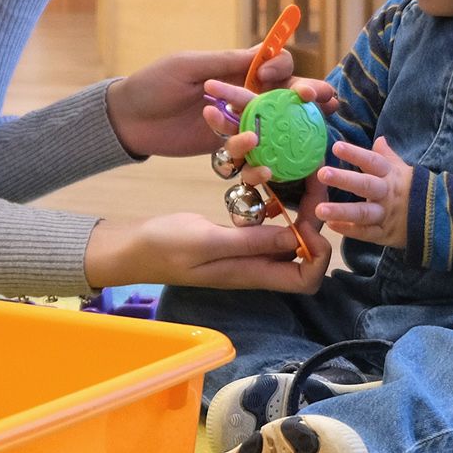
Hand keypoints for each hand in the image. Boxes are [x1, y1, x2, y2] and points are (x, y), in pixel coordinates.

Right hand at [85, 187, 332, 294]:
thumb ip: (251, 242)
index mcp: (253, 273)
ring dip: (298, 207)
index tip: (308, 217)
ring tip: (298, 174)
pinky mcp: (235, 238)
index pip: (308, 279)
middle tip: (312, 180)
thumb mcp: (207, 242)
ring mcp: (246, 253)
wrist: (131, 248)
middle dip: (315, 219)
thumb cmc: (165, 247)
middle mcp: (256, 266)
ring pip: (288, 235)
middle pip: (305, 253)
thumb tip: (298, 239)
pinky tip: (268, 181)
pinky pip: (266, 224)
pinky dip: (274, 204)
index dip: (320, 253)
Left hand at [105, 47, 337, 158]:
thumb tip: (266, 51)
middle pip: (287, 97)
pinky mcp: (226, 147)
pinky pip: (250, 151)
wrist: (127, 120)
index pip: (276, 66)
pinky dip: (258, 157)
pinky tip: (263, 163)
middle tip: (324, 101)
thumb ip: (226, 63)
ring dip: (292, 130)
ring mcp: (238, 123)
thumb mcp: (188, 67)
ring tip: (308, 137)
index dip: (285, 68)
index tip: (275, 74)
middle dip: (310, 97)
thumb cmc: (153, 84)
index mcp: (237, 70)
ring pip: (275, 127)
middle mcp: (244, 95)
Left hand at [316, 137, 413, 248]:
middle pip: (366, 185)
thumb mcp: (403, 171)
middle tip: (322, 174)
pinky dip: (349, 231)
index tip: (335, 146)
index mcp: (391, 175)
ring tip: (319, 210)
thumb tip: (379, 138)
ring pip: (363, 213)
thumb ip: (387, 156)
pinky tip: (331, 225)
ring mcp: (386, 215)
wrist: (439, 220)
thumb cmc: (413, 191)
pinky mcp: (385, 234)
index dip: (355, 154)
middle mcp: (387, 194)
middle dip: (344, 180)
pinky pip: (366, 233)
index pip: (372, 162)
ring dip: (341, 211)